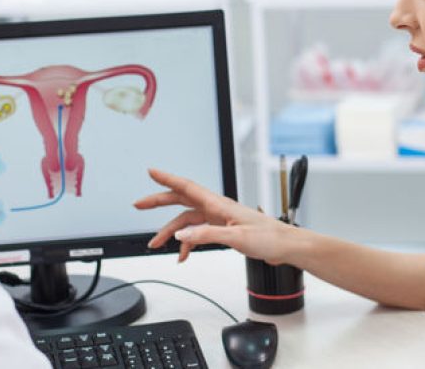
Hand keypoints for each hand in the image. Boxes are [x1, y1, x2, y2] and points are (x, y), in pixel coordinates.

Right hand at [134, 168, 294, 263]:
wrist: (285, 246)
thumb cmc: (269, 237)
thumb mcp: (236, 237)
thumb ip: (207, 235)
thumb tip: (182, 234)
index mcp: (219, 204)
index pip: (188, 187)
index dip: (168, 179)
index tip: (151, 171)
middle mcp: (217, 208)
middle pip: (182, 201)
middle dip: (159, 202)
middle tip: (139, 205)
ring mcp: (219, 218)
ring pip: (188, 221)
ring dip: (171, 232)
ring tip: (156, 244)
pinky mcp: (223, 229)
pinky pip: (198, 233)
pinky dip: (187, 242)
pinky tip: (183, 254)